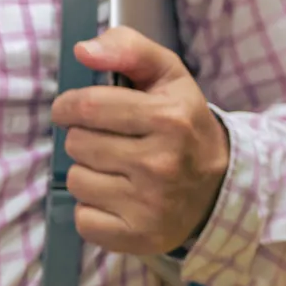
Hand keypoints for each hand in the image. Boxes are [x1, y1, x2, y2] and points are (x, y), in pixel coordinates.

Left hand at [51, 27, 229, 255]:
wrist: (218, 186)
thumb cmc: (183, 125)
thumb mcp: (168, 76)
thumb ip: (128, 49)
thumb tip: (83, 51)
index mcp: (169, 118)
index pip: (87, 107)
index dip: (67, 106)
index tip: (70, 110)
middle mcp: (160, 163)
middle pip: (78, 144)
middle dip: (84, 138)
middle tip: (108, 142)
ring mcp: (149, 205)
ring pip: (77, 181)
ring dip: (88, 173)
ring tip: (115, 171)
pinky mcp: (138, 237)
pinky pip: (84, 219)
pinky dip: (92, 209)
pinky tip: (116, 199)